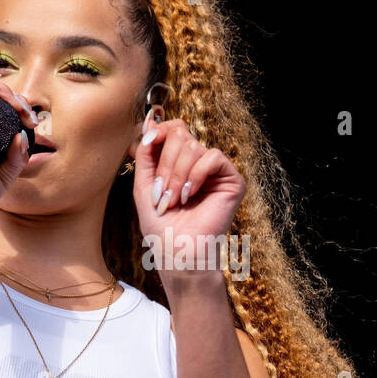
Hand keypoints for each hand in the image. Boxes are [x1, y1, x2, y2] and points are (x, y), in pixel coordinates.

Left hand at [130, 107, 246, 288]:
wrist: (178, 253)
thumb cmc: (161, 227)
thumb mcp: (144, 186)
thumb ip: (145, 154)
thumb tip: (148, 124)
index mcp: (181, 163)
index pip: (174, 129)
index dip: (159, 131)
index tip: (145, 142)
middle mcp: (200, 163)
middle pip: (181, 134)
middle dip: (165, 164)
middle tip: (162, 194)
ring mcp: (216, 171)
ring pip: (193, 146)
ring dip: (176, 175)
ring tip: (174, 201)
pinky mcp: (232, 180)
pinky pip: (212, 157)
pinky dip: (196, 175)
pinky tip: (190, 195)